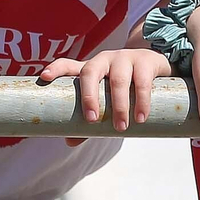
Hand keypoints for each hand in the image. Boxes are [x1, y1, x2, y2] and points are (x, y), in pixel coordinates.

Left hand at [40, 49, 171, 146]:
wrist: (155, 65)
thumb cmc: (124, 86)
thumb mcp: (107, 99)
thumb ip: (91, 118)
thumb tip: (69, 142)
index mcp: (90, 69)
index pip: (68, 65)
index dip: (55, 69)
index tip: (44, 77)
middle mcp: (103, 60)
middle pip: (89, 72)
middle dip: (89, 96)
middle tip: (92, 120)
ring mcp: (124, 58)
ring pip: (117, 79)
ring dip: (119, 105)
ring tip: (121, 128)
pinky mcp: (144, 61)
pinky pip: (141, 81)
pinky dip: (141, 101)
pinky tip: (140, 117)